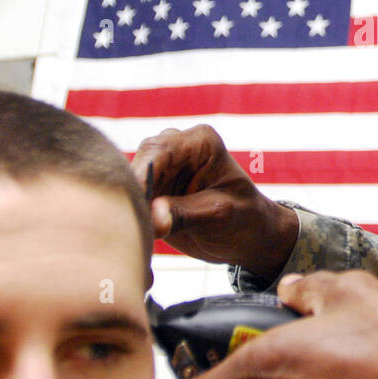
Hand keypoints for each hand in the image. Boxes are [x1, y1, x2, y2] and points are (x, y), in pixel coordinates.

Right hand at [130, 125, 298, 277]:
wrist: (249, 237)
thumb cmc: (244, 218)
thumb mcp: (219, 215)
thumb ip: (185, 213)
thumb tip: (154, 218)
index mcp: (200, 142)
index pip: (160, 150)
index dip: (142, 174)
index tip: (132, 198)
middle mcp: (176, 148)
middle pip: (139, 163)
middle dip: (132, 191)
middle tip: (129, 220)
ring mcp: (162, 169)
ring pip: (129, 181)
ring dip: (128, 204)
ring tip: (131, 230)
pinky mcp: (152, 190)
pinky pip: (131, 198)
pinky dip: (129, 214)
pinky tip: (132, 231)